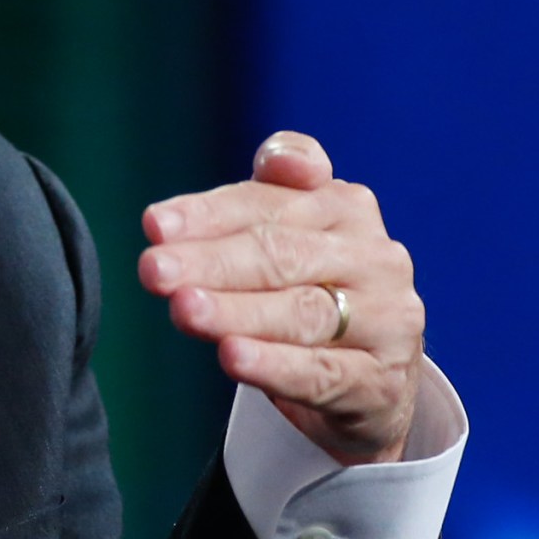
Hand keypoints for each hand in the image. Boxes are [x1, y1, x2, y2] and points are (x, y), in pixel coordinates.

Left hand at [138, 132, 423, 465]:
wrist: (372, 375)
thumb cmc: (311, 287)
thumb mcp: (289, 234)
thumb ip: (268, 194)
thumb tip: (274, 159)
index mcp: (347, 207)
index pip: (270, 203)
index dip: (209, 214)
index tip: (155, 226)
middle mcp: (374, 258)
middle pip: (283, 254)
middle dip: (212, 262)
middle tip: (154, 270)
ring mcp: (385, 320)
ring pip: (301, 313)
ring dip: (236, 311)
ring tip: (184, 310)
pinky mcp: (380, 380)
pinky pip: (320, 372)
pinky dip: (273, 365)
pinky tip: (231, 357)